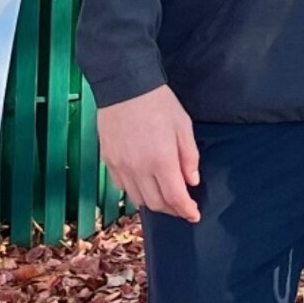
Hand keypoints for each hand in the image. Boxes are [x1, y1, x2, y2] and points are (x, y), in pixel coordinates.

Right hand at [98, 84, 201, 221]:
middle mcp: (139, 169)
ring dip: (154, 204)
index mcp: (161, 160)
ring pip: (138, 199)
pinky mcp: (109, 162)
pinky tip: (145, 187)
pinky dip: (136, 193)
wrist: (125, 87)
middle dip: (172, 210)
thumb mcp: (183, 126)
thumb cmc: (158, 103)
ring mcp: (121, 167)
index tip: (194, 215)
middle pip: (156, 203)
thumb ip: (189, 157)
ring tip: (166, 199)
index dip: (186, 210)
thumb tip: (192, 181)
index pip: (175, 198)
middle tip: (183, 208)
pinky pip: (122, 188)